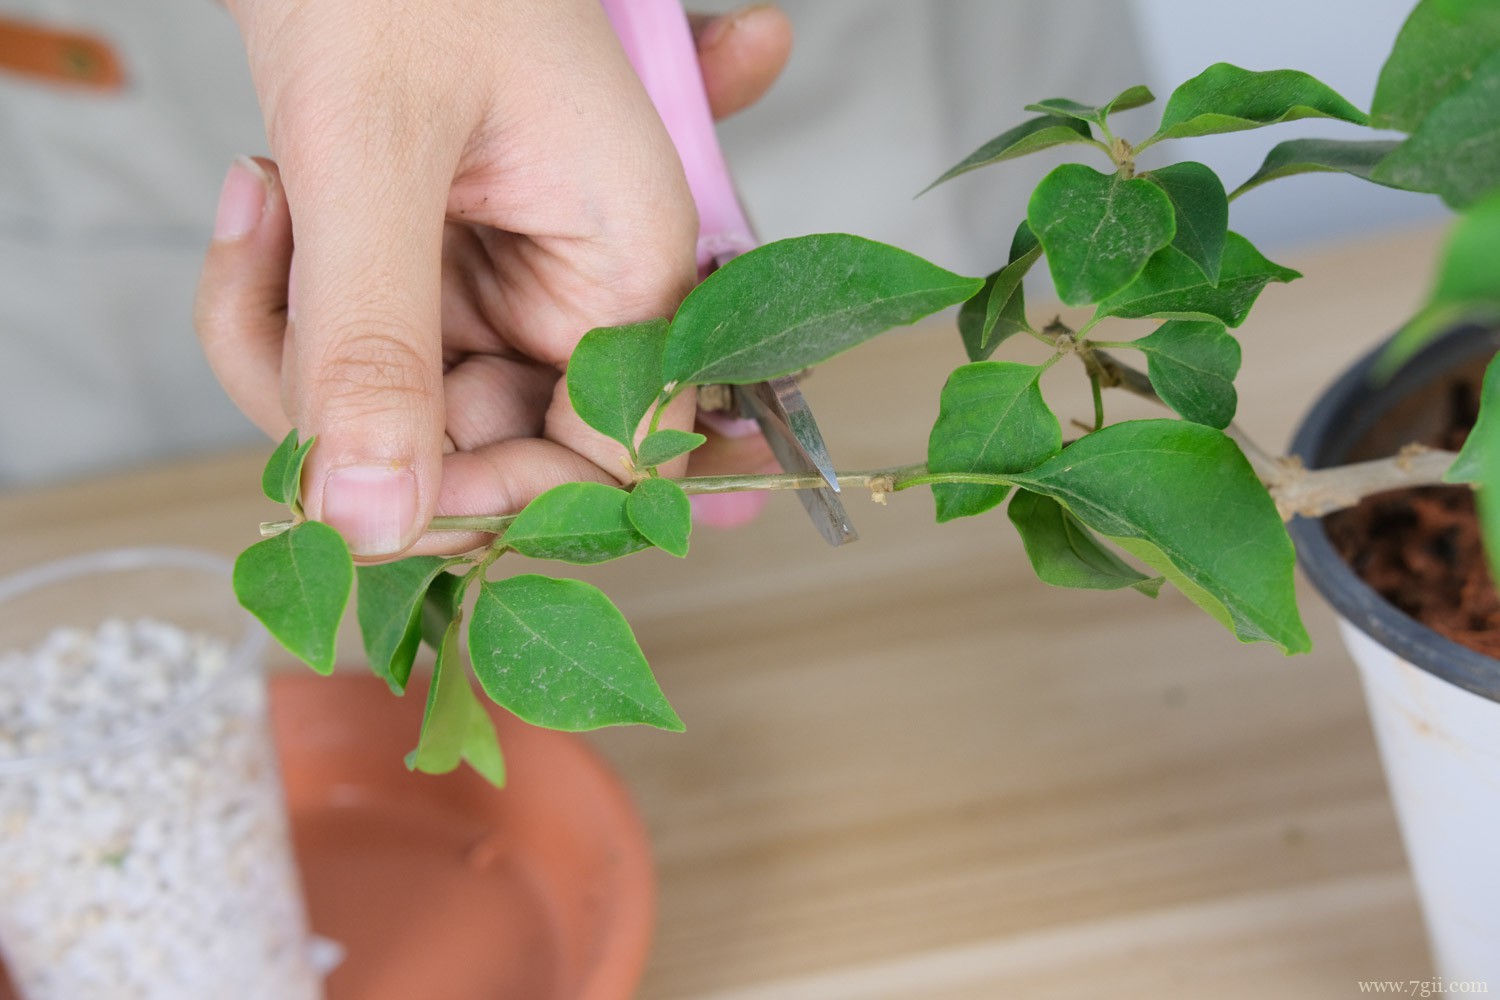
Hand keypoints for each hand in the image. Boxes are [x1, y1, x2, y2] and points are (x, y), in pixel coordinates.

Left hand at [197, 2, 789, 555]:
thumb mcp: (373, 152)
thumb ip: (377, 347)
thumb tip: (372, 525)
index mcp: (626, 265)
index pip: (600, 462)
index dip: (486, 493)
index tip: (364, 483)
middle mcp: (577, 288)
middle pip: (473, 444)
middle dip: (342, 396)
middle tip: (282, 285)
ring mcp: (496, 281)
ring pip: (388, 405)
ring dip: (286, 331)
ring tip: (266, 202)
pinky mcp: (425, 264)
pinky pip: (344, 349)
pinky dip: (269, 298)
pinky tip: (261, 195)